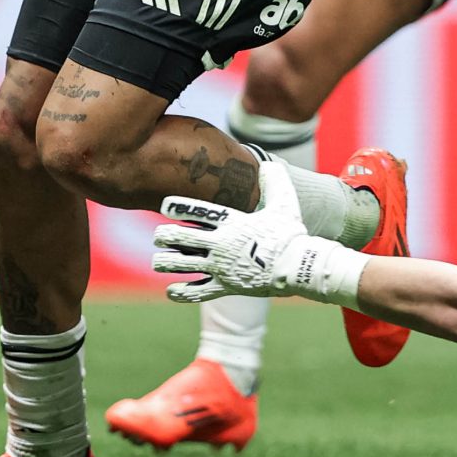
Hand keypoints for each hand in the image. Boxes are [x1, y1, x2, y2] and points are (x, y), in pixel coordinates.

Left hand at [152, 161, 362, 301]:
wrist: (298, 267)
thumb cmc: (290, 234)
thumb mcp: (285, 202)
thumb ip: (275, 180)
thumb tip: (266, 163)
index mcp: (232, 222)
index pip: (199, 210)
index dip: (179, 207)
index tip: (164, 205)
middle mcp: (222, 244)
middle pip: (182, 238)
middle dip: (165, 236)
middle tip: (159, 236)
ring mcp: (221, 267)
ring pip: (184, 265)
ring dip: (166, 263)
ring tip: (158, 261)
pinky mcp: (225, 287)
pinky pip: (197, 292)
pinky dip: (181, 292)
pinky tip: (170, 290)